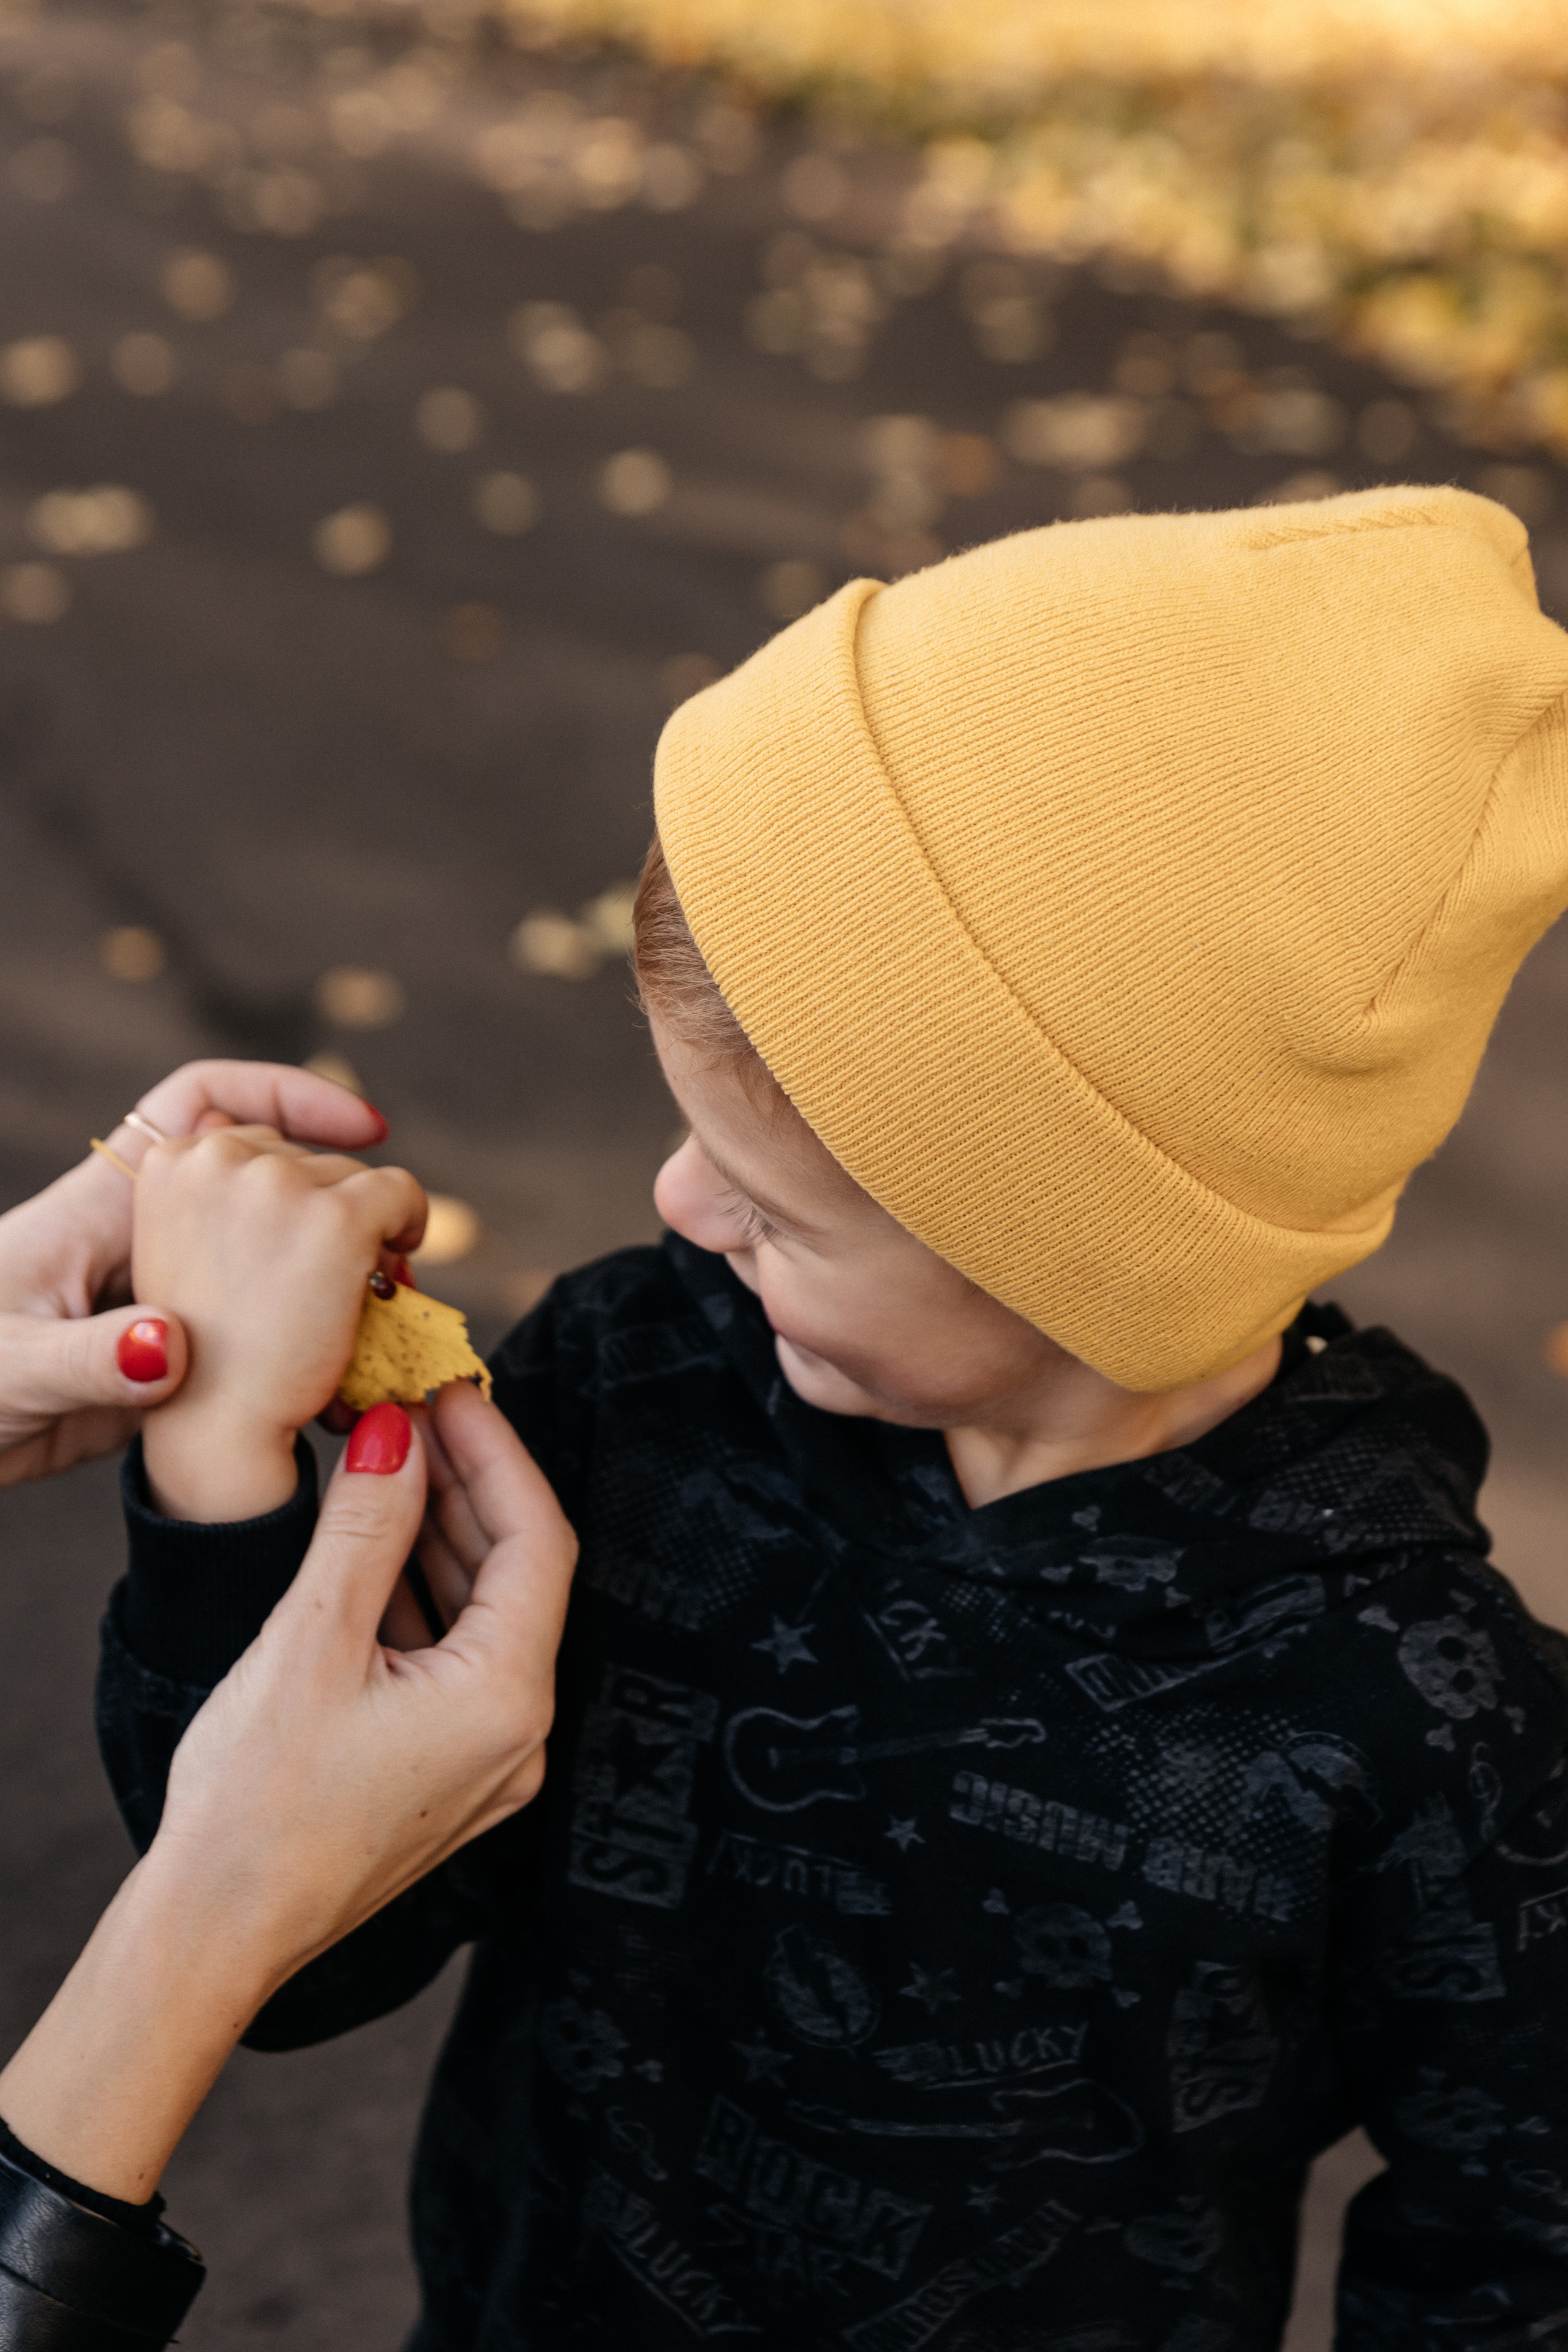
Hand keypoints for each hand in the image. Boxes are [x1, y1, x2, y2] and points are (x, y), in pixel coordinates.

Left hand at [0, 1060, 387, 1488]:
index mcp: (102, 1207)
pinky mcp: (167, 1364)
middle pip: (265, 1174)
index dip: (287, 1094)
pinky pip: (259, 1329)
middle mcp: (144, 1238)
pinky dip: (310, 1340)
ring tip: (391, 1306)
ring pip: (273, 1252)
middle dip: (339, 1194)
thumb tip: (170, 1346)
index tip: (366, 1131)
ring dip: (335, 1268)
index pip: (202, 1104)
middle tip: (400, 1249)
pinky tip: (345, 1379)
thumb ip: (89, 1358)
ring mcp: (162, 1298)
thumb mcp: (9, 1369)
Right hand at [0, 1383, 575, 2199]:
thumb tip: (398, 1432)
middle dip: (465, 1486)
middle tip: (413, 1409)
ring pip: (485, 1614)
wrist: (213, 1934)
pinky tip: (376, 1546)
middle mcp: (521, 1734)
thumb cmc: (255, 1802)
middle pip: (517, 1574)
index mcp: (509, 1699)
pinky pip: (457, 1659)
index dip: (495, 1453)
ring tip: (389, 1458)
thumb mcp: (311, 1640)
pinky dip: (423, 1595)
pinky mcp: (447, 1771)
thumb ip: (367, 1527)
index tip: (448, 1390)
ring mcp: (489, 1760)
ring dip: (440, 1536)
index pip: (536, 1540)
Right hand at [134, 1127, 425, 1520]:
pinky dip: (410, 1222)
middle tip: (320, 1280)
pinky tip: (394, 1264)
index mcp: (170, 1160)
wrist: (217, 1425)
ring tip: (344, 1290)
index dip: (284, 1197)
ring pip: (353, 1177)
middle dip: (324, 1210)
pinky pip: (400, 1191)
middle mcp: (216, 1157)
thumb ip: (226, 1195)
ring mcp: (277, 1184)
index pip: (259, 1144)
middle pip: (308, 1158)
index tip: (285, 1247)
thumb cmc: (211, 1350)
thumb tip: (303, 1165)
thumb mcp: (190, 1246)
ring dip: (363, 1226)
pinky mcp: (337, 1217)